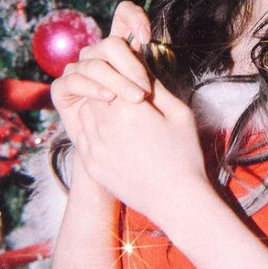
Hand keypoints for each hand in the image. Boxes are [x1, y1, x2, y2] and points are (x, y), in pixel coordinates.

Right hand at [51, 1, 151, 144]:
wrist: (131, 167)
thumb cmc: (156, 138)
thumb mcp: (164, 105)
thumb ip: (154, 77)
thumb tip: (145, 51)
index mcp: (127, 55)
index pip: (123, 17)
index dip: (132, 17)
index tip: (146, 36)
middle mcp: (102, 61)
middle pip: (109, 43)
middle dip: (129, 62)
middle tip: (145, 89)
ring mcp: (83, 77)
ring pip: (91, 61)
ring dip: (115, 78)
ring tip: (135, 100)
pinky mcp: (66, 95)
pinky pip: (69, 81)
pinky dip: (89, 86)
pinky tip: (107, 98)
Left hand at [75, 81, 208, 233]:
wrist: (176, 200)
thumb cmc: (184, 154)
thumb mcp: (179, 113)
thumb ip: (157, 87)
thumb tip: (141, 68)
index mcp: (129, 109)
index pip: (114, 76)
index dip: (123, 76)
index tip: (134, 82)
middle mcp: (106, 125)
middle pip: (96, 92)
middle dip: (109, 90)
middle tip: (125, 95)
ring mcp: (94, 146)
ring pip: (85, 111)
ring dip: (99, 106)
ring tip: (120, 114)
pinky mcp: (91, 164)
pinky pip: (83, 134)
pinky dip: (94, 127)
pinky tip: (114, 134)